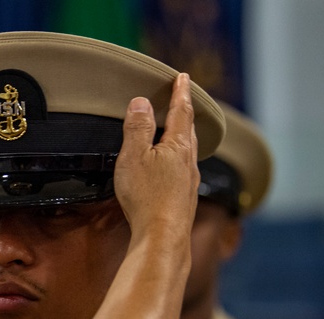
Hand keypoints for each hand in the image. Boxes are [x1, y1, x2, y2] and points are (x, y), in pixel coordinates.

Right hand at [113, 72, 199, 243]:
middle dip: (186, 112)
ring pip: (189, 151)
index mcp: (177, 146)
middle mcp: (189, 162)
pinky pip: (185, 171)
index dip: (181, 93)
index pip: (180, 112)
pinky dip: (181, 160)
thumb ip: (136, 128)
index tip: (183, 77)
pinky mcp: (184, 199)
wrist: (162, 236)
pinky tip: (176, 169)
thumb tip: (141, 101)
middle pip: (189, 130)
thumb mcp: (133, 157)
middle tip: (184, 99)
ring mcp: (189, 182)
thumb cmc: (146, 196)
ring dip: (185, 136)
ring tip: (181, 130)